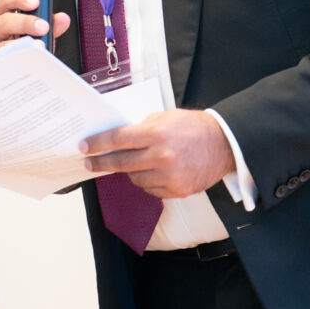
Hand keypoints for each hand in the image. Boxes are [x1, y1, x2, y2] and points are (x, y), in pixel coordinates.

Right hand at [0, 0, 71, 58]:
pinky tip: (29, 62)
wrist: (5, 75)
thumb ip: (48, 25)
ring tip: (39, 46)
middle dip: (25, 23)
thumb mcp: (31, 34)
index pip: (5, 1)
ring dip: (22, 45)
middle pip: (4, 22)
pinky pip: (2, 64)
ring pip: (3, 45)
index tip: (36, 2)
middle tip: (43, 27)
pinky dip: (17, 62)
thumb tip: (63, 19)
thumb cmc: (16, 49)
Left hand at [80, 109, 234, 198]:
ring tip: (138, 162)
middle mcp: (162, 157)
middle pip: (121, 163)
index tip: (85, 147)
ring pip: (134, 179)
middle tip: (89, 163)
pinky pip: (150, 190)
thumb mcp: (166, 118)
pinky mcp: (177, 190)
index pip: (118, 139)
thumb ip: (142, 128)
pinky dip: (148, 182)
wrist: (225, 144)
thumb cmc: (194, 127)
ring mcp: (170, 176)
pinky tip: (154, 172)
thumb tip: (118, 139)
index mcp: (157, 134)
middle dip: (101, 163)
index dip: (98, 144)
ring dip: (130, 172)